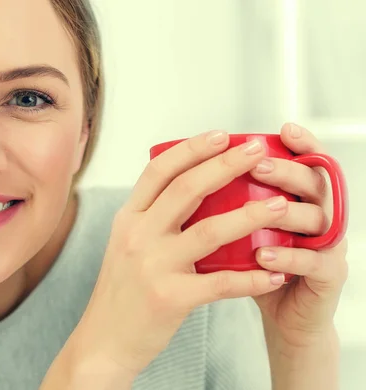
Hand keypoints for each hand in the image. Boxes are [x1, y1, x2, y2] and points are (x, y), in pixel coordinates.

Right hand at [67, 130, 288, 378]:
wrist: (103, 341)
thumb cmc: (121, 292)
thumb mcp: (126, 245)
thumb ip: (152, 218)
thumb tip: (195, 190)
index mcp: (128, 219)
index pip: (158, 171)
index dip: (192, 149)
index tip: (222, 135)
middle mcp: (137, 236)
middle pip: (187, 189)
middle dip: (226, 164)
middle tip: (257, 151)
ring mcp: (153, 266)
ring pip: (209, 231)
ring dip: (249, 215)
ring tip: (279, 205)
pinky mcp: (170, 298)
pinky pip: (221, 284)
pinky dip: (252, 278)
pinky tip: (274, 273)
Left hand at [250, 123, 347, 346]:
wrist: (281, 313)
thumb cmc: (257, 264)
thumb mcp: (243, 227)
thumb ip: (230, 201)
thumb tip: (192, 168)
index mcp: (302, 198)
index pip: (309, 163)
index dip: (302, 144)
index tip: (283, 130)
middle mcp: (320, 216)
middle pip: (315, 183)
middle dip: (288, 171)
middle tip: (259, 164)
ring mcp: (328, 246)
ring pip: (318, 220)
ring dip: (287, 212)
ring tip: (260, 209)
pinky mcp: (328, 277)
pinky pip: (313, 263)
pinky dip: (287, 257)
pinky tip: (263, 255)